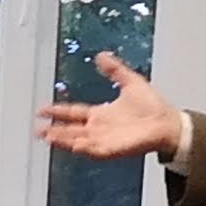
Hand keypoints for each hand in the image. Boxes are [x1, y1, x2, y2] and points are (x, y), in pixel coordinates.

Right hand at [34, 49, 187, 161]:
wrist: (168, 123)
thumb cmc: (153, 107)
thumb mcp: (130, 81)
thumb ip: (114, 69)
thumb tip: (101, 55)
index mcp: (100, 114)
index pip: (73, 113)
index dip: (57, 111)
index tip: (43, 109)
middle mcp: (98, 128)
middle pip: (70, 130)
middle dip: (53, 130)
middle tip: (37, 129)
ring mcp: (104, 140)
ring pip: (76, 141)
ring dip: (62, 139)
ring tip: (47, 136)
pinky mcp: (111, 149)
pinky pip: (92, 150)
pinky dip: (81, 147)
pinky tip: (72, 144)